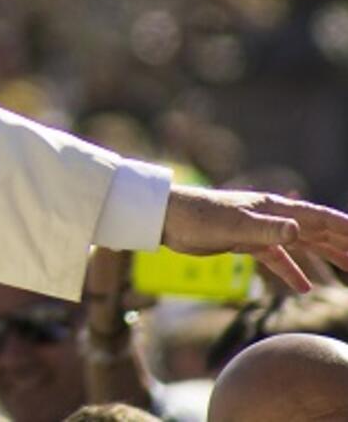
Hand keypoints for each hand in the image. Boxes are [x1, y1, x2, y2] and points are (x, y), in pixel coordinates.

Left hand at [161, 185, 347, 291]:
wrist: (167, 218)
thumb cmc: (198, 216)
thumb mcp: (234, 225)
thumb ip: (267, 229)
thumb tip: (298, 231)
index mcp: (275, 209)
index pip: (321, 218)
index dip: (346, 228)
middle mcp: (273, 217)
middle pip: (317, 231)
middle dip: (344, 244)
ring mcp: (260, 230)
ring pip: (302, 243)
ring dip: (326, 256)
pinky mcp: (245, 243)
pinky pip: (276, 258)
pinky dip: (291, 271)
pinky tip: (304, 287)